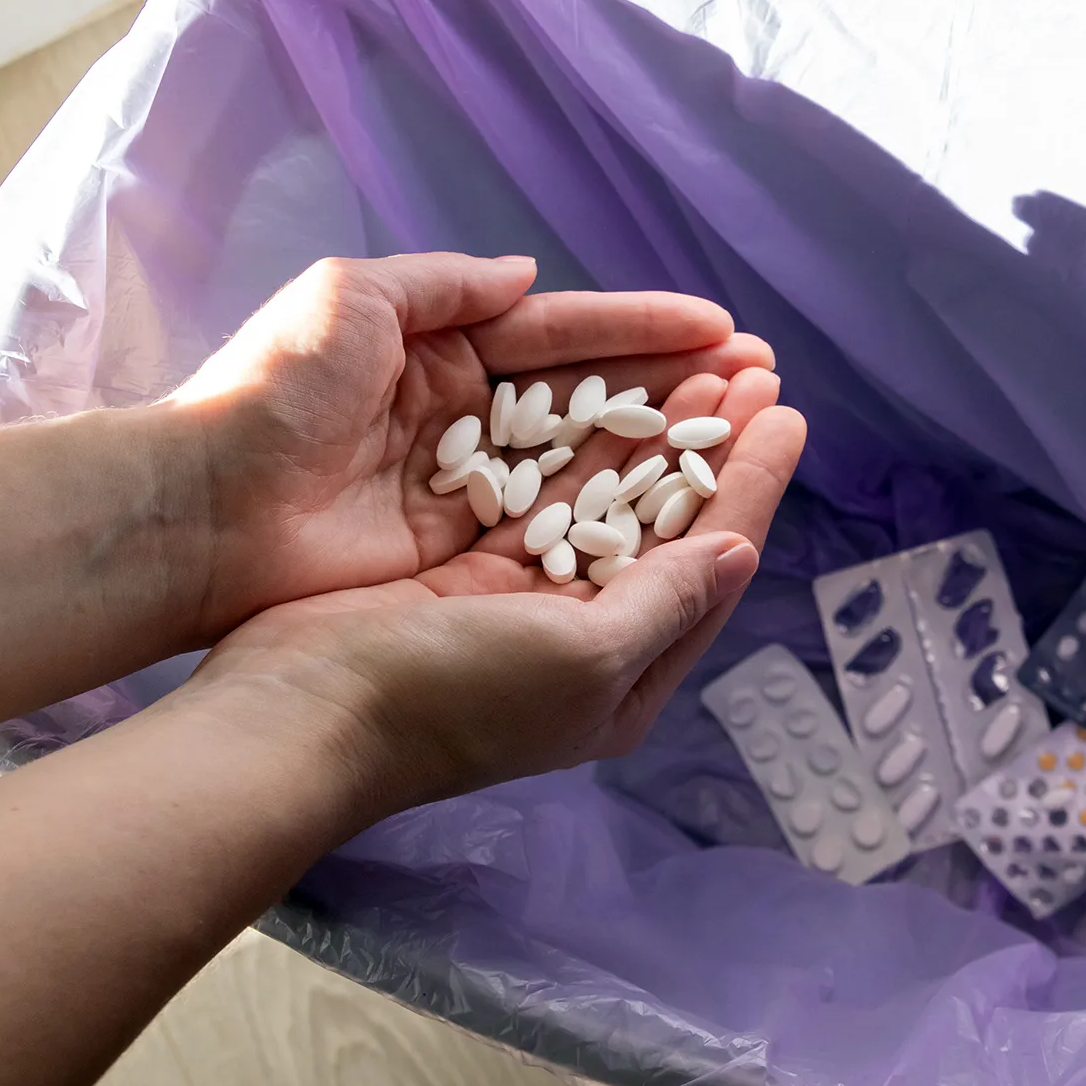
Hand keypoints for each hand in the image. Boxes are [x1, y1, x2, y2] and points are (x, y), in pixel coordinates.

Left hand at [169, 253, 773, 633]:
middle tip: (759, 379)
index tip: (721, 329)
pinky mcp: (462, 549)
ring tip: (743, 426)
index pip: (565, 331)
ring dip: (665, 442)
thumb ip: (444, 285)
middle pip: (594, 394)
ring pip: (589, 457)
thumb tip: (529, 275)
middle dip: (677, 384)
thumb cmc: (270, 394)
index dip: (644, 328)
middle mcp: (468, 413)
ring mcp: (471, 485)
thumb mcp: (349, 299)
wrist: (202, 512)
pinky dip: (618, 507)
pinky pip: (557, 520)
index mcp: (441, 345)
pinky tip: (683, 499)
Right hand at [191, 388, 806, 813]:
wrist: (298, 713)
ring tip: (703, 371)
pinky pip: (547, 496)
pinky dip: (583, 447)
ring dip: (656, 438)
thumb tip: (743, 548)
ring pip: (612, 503)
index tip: (787, 414)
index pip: (712, 565)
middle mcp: (587, 641)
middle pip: (671, 528)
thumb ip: (667, 600)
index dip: (753, 486)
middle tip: (753, 372)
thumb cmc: (450, 694)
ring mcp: (526, 603)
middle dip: (715, 451)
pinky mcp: (467, 570)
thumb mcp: (581, 657)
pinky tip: (612, 397)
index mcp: (626, 678)